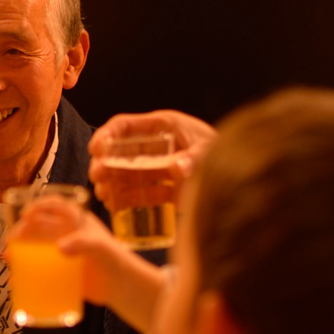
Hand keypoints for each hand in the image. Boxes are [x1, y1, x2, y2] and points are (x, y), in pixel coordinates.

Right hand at [6, 198, 163, 327]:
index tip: (25, 214)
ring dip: (19, 251)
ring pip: (34, 248)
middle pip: (38, 226)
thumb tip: (60, 248)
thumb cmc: (116, 261)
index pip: (56, 205)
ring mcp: (62, 253)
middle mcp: (67, 234)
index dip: (38, 206)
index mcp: (77, 221)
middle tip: (12, 241)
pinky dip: (25, 272)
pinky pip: (38, 269)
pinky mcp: (59, 271)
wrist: (122, 288)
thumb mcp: (101, 248)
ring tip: (9, 258)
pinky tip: (16, 279)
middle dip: (22, 231)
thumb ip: (84, 244)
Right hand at [88, 109, 213, 212]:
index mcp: (162, 127)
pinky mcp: (159, 186)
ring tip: (105, 196)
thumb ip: (194, 159)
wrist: (238, 173)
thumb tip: (177, 168)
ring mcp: (154, 166)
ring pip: (124, 174)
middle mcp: (153, 145)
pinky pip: (138, 193)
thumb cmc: (224, 151)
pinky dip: (126, 201)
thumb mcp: (210, 151)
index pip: (126, 125)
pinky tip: (117, 208)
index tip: (95, 150)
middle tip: (98, 178)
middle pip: (119, 151)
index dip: (106, 135)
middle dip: (104, 164)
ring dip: (111, 184)